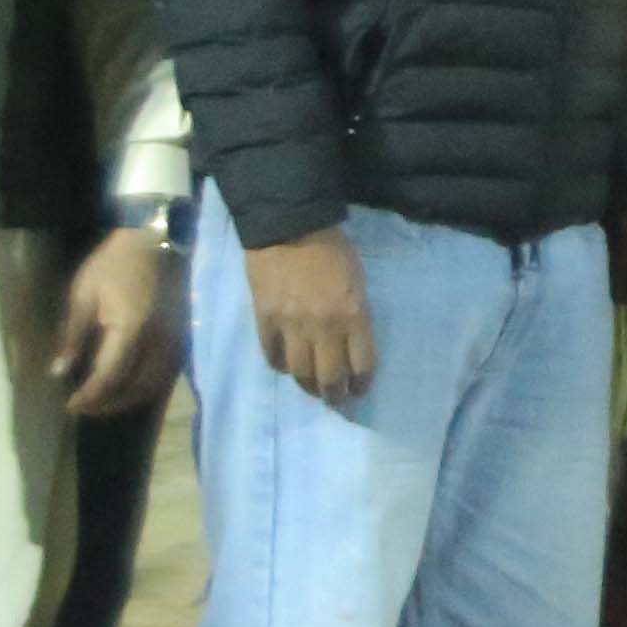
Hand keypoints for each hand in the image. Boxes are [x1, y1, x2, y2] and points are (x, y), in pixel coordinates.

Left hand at [51, 226, 179, 414]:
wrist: (156, 241)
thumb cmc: (114, 263)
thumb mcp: (83, 294)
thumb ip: (73, 335)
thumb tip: (58, 371)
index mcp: (131, 329)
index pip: (109, 376)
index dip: (89, 396)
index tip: (70, 407)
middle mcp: (158, 343)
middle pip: (134, 389)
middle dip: (108, 404)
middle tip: (84, 409)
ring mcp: (174, 344)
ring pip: (153, 387)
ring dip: (127, 400)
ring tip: (103, 403)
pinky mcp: (181, 341)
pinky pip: (163, 377)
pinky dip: (143, 389)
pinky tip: (127, 387)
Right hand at [242, 228, 374, 404]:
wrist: (288, 226)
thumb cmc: (332, 249)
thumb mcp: (358, 282)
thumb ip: (356, 315)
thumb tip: (349, 344)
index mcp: (354, 315)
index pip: (362, 365)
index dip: (361, 383)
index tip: (359, 389)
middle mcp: (325, 327)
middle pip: (330, 377)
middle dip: (335, 396)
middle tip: (336, 401)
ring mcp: (292, 325)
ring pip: (301, 373)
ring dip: (308, 388)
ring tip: (313, 391)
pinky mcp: (265, 320)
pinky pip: (272, 356)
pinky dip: (281, 366)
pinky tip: (286, 366)